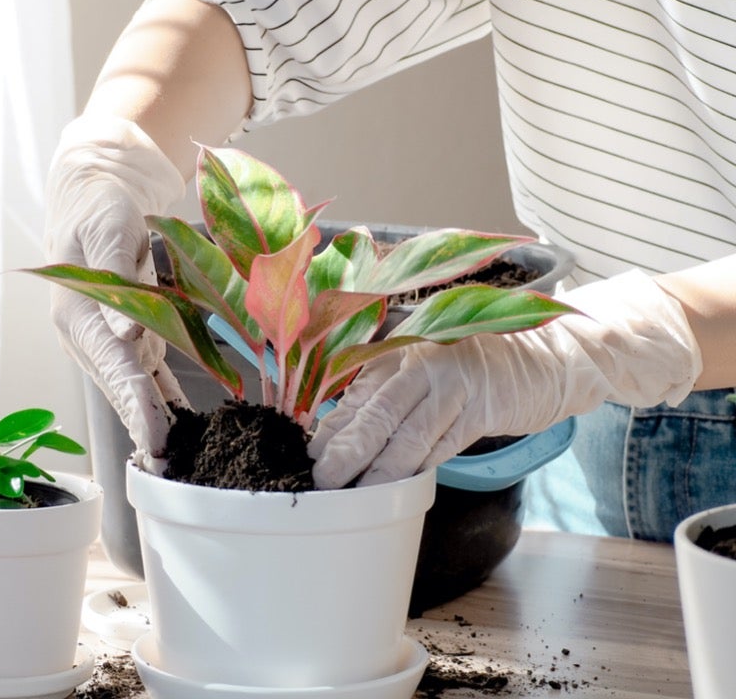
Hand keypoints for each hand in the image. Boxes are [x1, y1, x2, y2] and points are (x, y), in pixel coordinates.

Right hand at [43, 115, 188, 470]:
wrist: (95, 192)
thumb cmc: (99, 206)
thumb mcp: (107, 230)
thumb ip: (115, 278)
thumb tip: (126, 333)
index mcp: (77, 315)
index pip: (113, 368)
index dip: (135, 406)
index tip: (155, 438)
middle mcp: (90, 337)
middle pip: (123, 389)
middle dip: (145, 429)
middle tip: (169, 468)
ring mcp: (111, 340)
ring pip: (135, 390)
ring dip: (155, 425)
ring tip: (178, 463)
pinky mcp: (132, 337)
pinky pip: (149, 376)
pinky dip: (166, 404)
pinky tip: (188, 429)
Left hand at [308, 270, 702, 488]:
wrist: (543, 356)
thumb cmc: (471, 370)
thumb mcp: (422, 374)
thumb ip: (385, 397)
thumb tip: (338, 436)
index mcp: (397, 353)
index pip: (353, 396)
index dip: (328, 432)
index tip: (305, 460)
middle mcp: (420, 363)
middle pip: (374, 413)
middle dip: (345, 452)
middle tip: (322, 482)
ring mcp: (452, 384)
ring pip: (408, 434)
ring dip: (379, 470)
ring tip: (355, 494)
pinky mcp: (482, 408)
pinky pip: (444, 444)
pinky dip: (421, 468)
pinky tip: (402, 488)